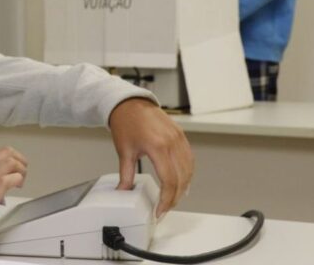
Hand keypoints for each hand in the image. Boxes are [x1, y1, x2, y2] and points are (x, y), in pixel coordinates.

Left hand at [108, 97, 193, 218]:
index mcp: (157, 146)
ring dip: (183, 187)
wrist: (129, 103)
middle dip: (174, 197)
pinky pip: (189, 158)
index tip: (160, 210)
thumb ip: (126, 174)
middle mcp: (172, 142)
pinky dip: (187, 173)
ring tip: (173, 198)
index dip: (166, 200)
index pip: (169, 181)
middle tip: (165, 208)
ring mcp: (178, 138)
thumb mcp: (124, 151)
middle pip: (181, 178)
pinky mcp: (180, 135)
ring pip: (189, 169)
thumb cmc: (126, 122)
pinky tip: (181, 181)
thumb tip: (124, 191)